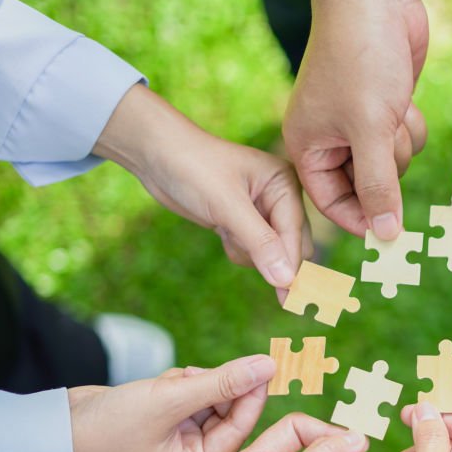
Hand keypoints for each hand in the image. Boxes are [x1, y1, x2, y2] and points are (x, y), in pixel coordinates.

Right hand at [69, 354, 275, 451]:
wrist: (59, 427)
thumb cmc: (111, 426)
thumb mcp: (171, 398)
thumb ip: (223, 381)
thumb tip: (267, 365)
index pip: (240, 427)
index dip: (252, 393)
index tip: (267, 363)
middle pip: (227, 412)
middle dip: (212, 387)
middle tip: (192, 376)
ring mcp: (181, 442)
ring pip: (210, 398)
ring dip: (192, 383)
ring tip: (166, 385)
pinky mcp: (169, 423)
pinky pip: (192, 395)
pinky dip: (179, 384)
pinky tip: (157, 385)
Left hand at [93, 85, 310, 300]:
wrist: (156, 153)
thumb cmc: (194, 169)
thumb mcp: (227, 206)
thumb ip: (260, 243)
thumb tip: (286, 280)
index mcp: (286, 184)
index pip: (295, 234)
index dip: (290, 264)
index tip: (290, 298)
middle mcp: (280, 198)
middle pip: (292, 247)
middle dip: (270, 259)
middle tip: (256, 268)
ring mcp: (262, 211)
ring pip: (272, 254)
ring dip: (249, 254)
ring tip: (224, 230)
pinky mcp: (244, 222)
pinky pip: (253, 251)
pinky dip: (237, 249)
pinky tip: (220, 231)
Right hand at [283, 0, 427, 238]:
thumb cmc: (362, 59)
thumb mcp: (371, 130)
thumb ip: (379, 186)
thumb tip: (386, 235)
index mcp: (309, 146)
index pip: (331, 202)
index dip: (360, 218)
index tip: (389, 230)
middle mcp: (330, 138)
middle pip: (366, 186)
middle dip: (385, 168)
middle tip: (387, 138)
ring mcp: (358, 123)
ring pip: (391, 164)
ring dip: (401, 145)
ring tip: (393, 112)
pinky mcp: (384, 108)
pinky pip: (405, 140)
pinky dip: (411, 127)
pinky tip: (404, 101)